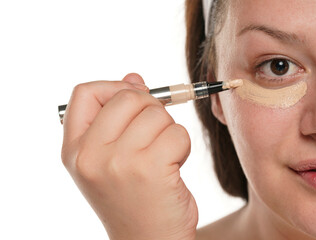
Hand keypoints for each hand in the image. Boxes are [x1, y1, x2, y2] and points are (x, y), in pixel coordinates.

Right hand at [61, 73, 197, 239]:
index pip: (84, 93)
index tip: (133, 99)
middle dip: (150, 109)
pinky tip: (173, 167)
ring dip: (169, 131)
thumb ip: (118, 115)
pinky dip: (182, 146)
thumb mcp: (112, 158)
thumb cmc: (133, 197)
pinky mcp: (149, 169)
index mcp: (75, 150)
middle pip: (128, 97)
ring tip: (162, 157)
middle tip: (154, 134)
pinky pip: (177, 133)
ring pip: (158, 114)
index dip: (113, 88)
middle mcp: (90, 155)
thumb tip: (134, 79)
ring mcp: (118, 162)